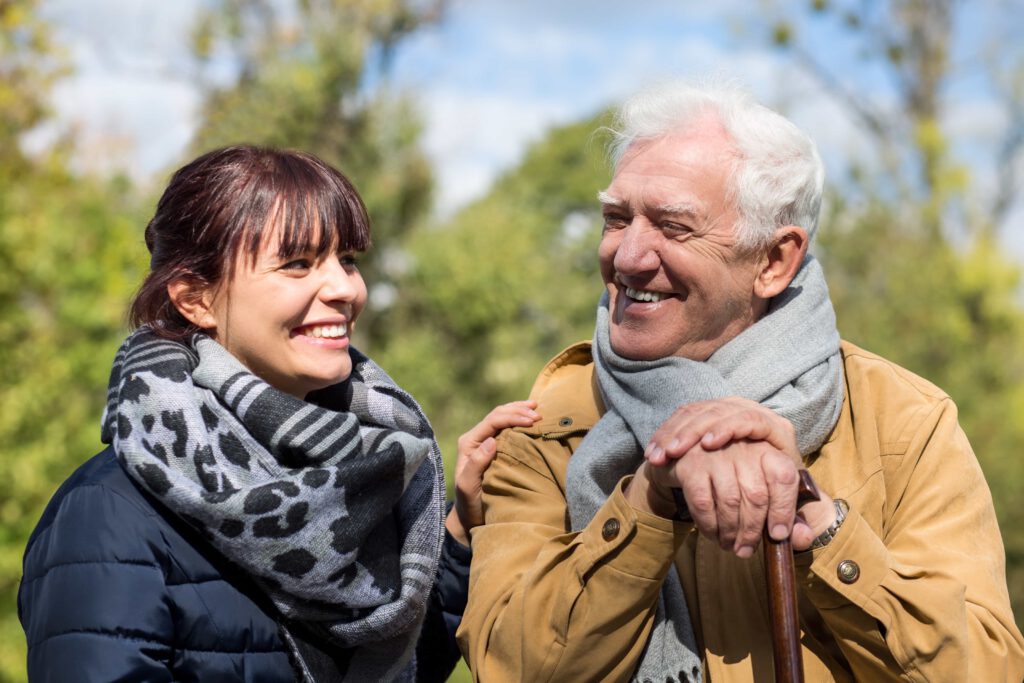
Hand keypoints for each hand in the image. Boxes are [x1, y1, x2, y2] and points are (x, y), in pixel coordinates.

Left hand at [446, 400, 539, 545]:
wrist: (469, 515)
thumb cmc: (469, 503)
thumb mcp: (468, 486)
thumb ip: (476, 463)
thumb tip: (491, 441)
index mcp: (469, 443)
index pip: (493, 421)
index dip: (513, 416)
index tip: (533, 420)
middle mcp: (476, 439)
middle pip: (498, 414)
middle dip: (519, 411)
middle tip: (538, 414)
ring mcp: (485, 442)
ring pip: (503, 417)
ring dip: (519, 410)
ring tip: (537, 408)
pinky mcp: (495, 447)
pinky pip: (507, 428)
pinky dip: (519, 419)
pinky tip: (531, 417)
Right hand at [639, 398, 836, 555]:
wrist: (687, 454)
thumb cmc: (735, 475)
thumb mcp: (766, 489)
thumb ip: (790, 515)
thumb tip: (802, 538)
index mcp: (770, 449)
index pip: (784, 476)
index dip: (784, 509)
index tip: (777, 534)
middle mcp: (745, 446)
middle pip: (756, 495)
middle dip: (752, 531)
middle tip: (746, 551)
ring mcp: (716, 453)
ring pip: (730, 501)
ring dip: (730, 532)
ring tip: (730, 546)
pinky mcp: (691, 464)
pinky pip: (704, 503)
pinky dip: (709, 525)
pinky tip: (712, 534)